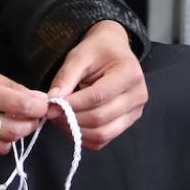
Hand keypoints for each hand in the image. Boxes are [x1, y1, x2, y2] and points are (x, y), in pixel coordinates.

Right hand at [0, 53, 47, 158]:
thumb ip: (7, 85)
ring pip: (2, 146)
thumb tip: (35, 99)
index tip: (43, 104)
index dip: (39, 107)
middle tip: (29, 115)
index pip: (22, 106)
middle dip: (29, 123)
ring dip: (12, 135)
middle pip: (16, 130)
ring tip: (7, 121)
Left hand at [48, 20, 147, 150]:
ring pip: (103, 134)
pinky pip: (104, 140)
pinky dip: (85, 137)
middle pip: (100, 118)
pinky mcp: (128, 123)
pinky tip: (72, 125)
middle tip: (52, 113)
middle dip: (72, 119)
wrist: (114, 50)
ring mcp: (136, 111)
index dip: (73, 104)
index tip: (51, 106)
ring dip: (77, 131)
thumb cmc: (97, 50)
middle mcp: (138, 95)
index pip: (98, 97)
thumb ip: (65, 78)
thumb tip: (52, 103)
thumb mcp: (78, 56)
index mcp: (129, 73)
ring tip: (61, 119)